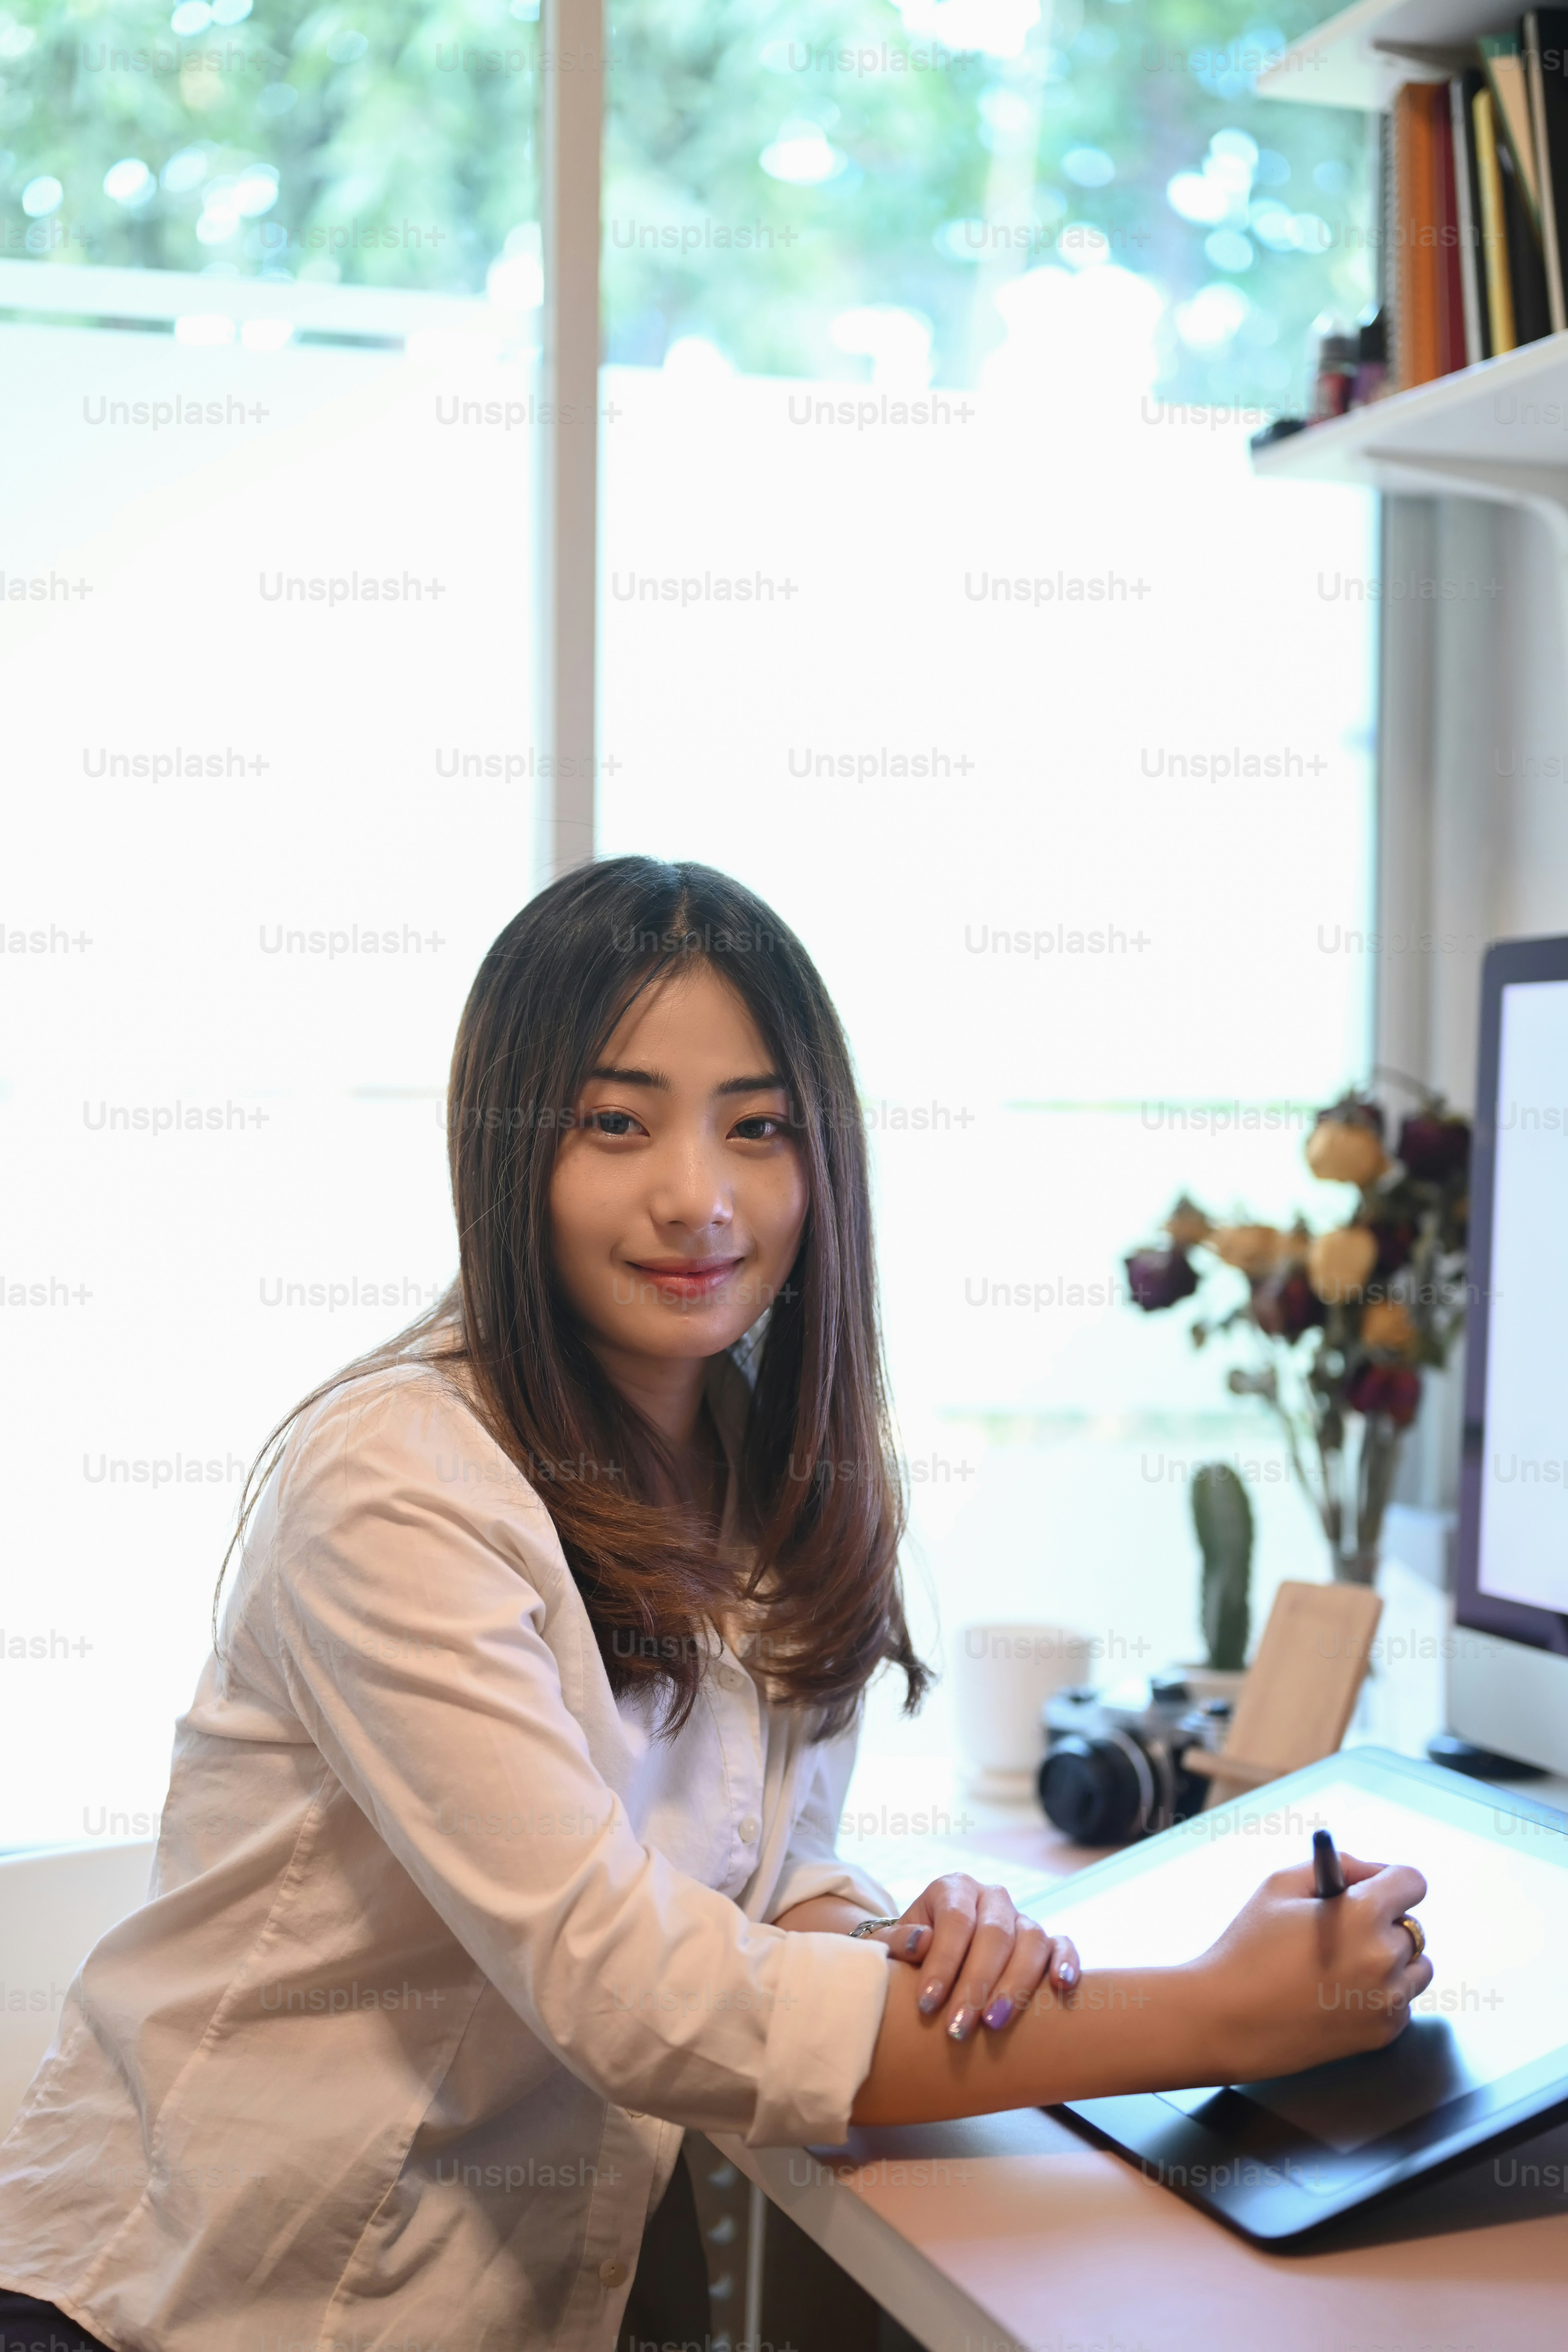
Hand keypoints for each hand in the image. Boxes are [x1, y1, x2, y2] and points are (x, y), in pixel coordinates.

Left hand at [864, 1875, 1080, 2041]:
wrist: (931, 1952)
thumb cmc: (908, 1952)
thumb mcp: (890, 1943)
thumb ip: (896, 1941)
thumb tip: (920, 1943)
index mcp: (954, 1889)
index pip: (955, 1921)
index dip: (943, 1962)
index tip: (927, 2003)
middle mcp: (991, 1897)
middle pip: (994, 1934)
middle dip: (977, 1984)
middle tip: (959, 2027)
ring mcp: (1021, 1918)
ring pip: (1031, 1941)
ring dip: (1016, 1984)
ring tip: (995, 2022)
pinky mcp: (1045, 1939)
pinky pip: (1062, 1944)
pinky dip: (1066, 1962)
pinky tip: (1062, 1987)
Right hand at [1192, 1850, 1433, 2081]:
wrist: (1227, 2020)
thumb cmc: (1247, 1948)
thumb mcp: (1281, 1884)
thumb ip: (1337, 1865)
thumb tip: (1372, 1872)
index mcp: (1363, 1915)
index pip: (1412, 1882)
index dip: (1391, 1879)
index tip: (1375, 1888)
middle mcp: (1384, 1958)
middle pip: (1412, 1926)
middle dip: (1384, 1922)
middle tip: (1343, 1930)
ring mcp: (1387, 2001)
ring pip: (1417, 1967)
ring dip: (1392, 1960)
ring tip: (1345, 1963)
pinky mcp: (1383, 2033)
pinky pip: (1403, 2002)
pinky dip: (1382, 1994)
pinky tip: (1340, 1992)